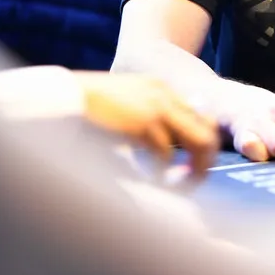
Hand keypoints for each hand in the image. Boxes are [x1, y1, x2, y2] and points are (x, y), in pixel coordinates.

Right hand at [76, 73, 219, 177]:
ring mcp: (158, 108)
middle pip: (207, 129)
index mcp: (162, 89)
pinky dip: (165, 173)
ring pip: (199, 141)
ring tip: (184, 185)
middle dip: (206, 159)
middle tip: (195, 179)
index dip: (204, 142)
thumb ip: (146, 118)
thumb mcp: (126, 103)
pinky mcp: (144, 124)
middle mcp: (166, 96)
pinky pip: (167, 154)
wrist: (67, 95)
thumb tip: (163, 150)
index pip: (201, 115)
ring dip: (195, 168)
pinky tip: (157, 181)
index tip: (193, 163)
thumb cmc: (90, 106)